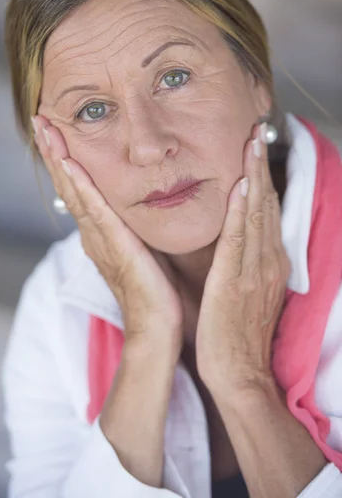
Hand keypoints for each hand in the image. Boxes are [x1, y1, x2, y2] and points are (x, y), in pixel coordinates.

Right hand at [32, 115, 184, 350]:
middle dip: (55, 150)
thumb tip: (138, 203)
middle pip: (69, 184)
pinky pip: (93, 210)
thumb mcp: (143, 247)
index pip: (79, 187)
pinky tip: (71, 164)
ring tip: (47, 130)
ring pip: (75, 190)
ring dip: (60, 158)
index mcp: (101, 231)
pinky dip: (80, 186)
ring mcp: (100, 239)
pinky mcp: (113, 246)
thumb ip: (134, 226)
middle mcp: (94, 232)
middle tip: (41, 119)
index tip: (57, 129)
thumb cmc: (154, 288)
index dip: (65, 158)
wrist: (156, 325)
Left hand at [195, 123, 290, 394]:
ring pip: (256, 215)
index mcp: (268, 261)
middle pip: (265, 205)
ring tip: (251, 142)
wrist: (238, 373)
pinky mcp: (234, 282)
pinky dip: (242, 212)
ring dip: (254, 176)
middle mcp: (266, 261)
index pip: (266, 210)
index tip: (255, 146)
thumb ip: (247, 261)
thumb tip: (241, 236)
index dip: (262, 177)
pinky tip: (241, 187)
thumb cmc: (237, 333)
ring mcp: (253, 271)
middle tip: (256, 129)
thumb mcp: (249, 290)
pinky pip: (239, 241)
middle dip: (261, 165)